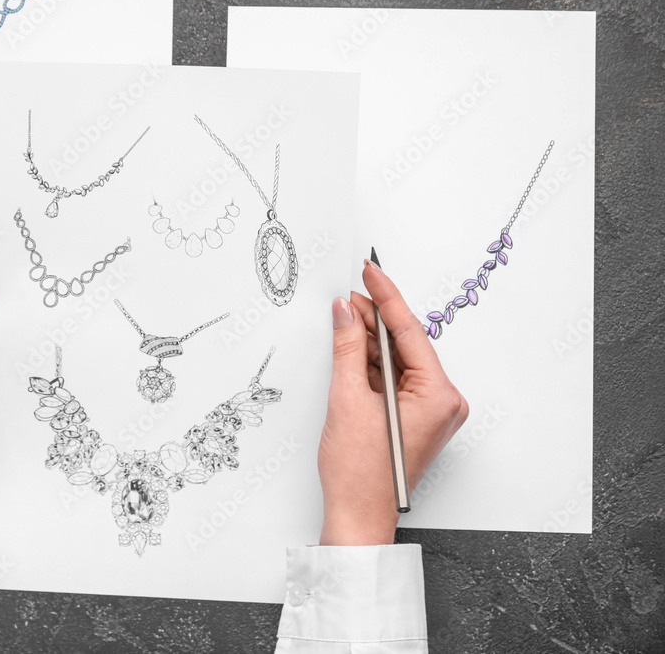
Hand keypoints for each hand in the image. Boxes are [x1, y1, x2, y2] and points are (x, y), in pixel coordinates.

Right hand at [318, 259, 468, 544]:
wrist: (358, 516)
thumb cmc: (361, 474)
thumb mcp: (348, 399)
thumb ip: (348, 348)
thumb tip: (345, 313)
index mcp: (439, 395)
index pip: (409, 331)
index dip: (386, 297)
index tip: (371, 271)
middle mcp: (443, 402)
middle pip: (406, 344)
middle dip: (375, 318)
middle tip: (348, 294)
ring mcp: (430, 411)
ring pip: (398, 361)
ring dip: (370, 341)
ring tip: (344, 316)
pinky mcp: (415, 418)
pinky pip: (395, 379)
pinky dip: (372, 364)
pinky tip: (351, 346)